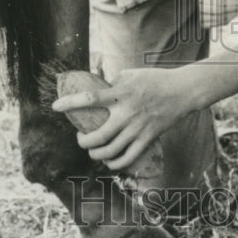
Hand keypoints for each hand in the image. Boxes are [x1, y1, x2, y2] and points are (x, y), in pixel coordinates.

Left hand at [51, 66, 190, 170]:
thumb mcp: (130, 73)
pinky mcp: (148, 139)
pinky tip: (108, 160)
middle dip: (82, 142)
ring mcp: (138, 128)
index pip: (89, 98)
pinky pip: (127, 158)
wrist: (183, 91)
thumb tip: (94, 89)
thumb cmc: (154, 79)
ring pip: (110, 151)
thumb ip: (112, 82)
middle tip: (80, 137)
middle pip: (97, 136)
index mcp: (120, 93)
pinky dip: (114, 163)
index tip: (55, 107)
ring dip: (95, 154)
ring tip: (92, 149)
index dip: (70, 103)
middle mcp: (127, 113)